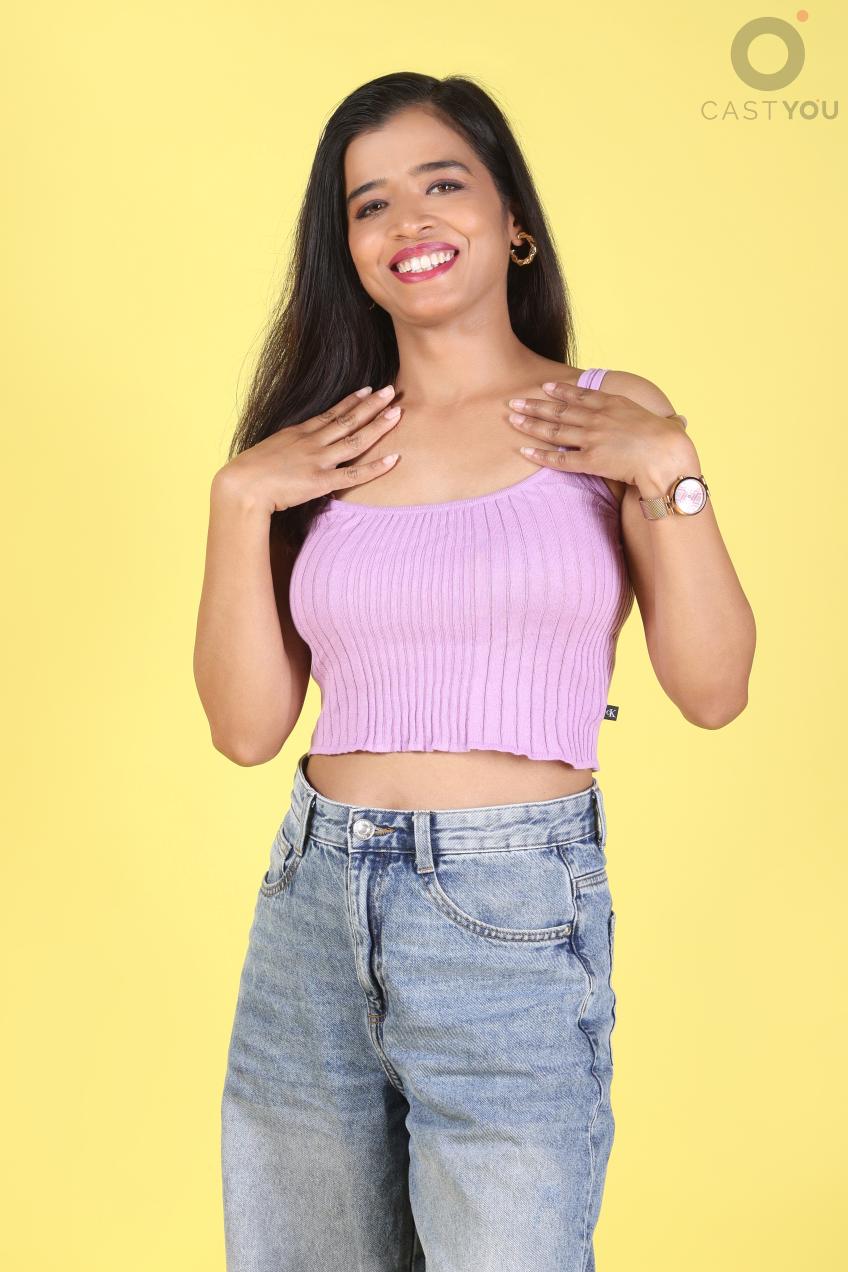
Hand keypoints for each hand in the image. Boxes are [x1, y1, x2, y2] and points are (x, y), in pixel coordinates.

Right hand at [214, 385, 403, 513]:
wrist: (241, 485)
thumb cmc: (248, 473)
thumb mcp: (268, 451)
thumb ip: (286, 448)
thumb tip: (292, 450)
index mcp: (298, 433)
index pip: (331, 413)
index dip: (351, 401)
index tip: (367, 389)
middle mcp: (312, 442)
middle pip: (348, 420)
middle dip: (371, 405)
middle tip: (391, 391)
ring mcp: (318, 460)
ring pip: (355, 440)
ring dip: (377, 426)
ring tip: (397, 412)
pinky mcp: (320, 482)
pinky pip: (354, 474)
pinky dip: (375, 467)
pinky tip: (393, 458)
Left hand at [506, 380, 695, 489]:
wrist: (666, 455)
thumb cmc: (669, 441)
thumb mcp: (662, 422)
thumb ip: (659, 421)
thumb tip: (678, 422)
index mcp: (614, 404)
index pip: (582, 395)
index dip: (561, 391)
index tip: (544, 386)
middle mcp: (598, 418)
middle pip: (560, 410)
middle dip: (535, 405)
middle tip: (514, 400)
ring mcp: (592, 438)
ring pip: (554, 430)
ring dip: (530, 424)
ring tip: (512, 419)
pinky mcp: (589, 460)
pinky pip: (559, 458)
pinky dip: (539, 455)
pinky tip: (523, 450)